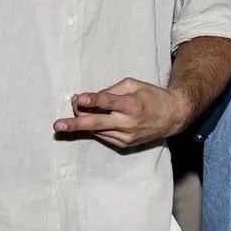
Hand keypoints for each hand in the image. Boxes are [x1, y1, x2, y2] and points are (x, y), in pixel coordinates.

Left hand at [54, 78, 193, 150]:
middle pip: (96, 124)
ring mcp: (126, 136)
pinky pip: (103, 136)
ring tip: (75, 110)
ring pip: (96, 131)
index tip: (78, 98)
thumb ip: (110, 91)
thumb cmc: (151, 96)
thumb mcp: (133, 85)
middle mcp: (128, 123)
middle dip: (75, 124)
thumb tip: (88, 99)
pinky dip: (94, 128)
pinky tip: (90, 119)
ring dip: (82, 122)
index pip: (108, 102)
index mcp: (132, 105)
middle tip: (58, 126)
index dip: (92, 100)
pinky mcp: (124, 145)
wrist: (172, 116)